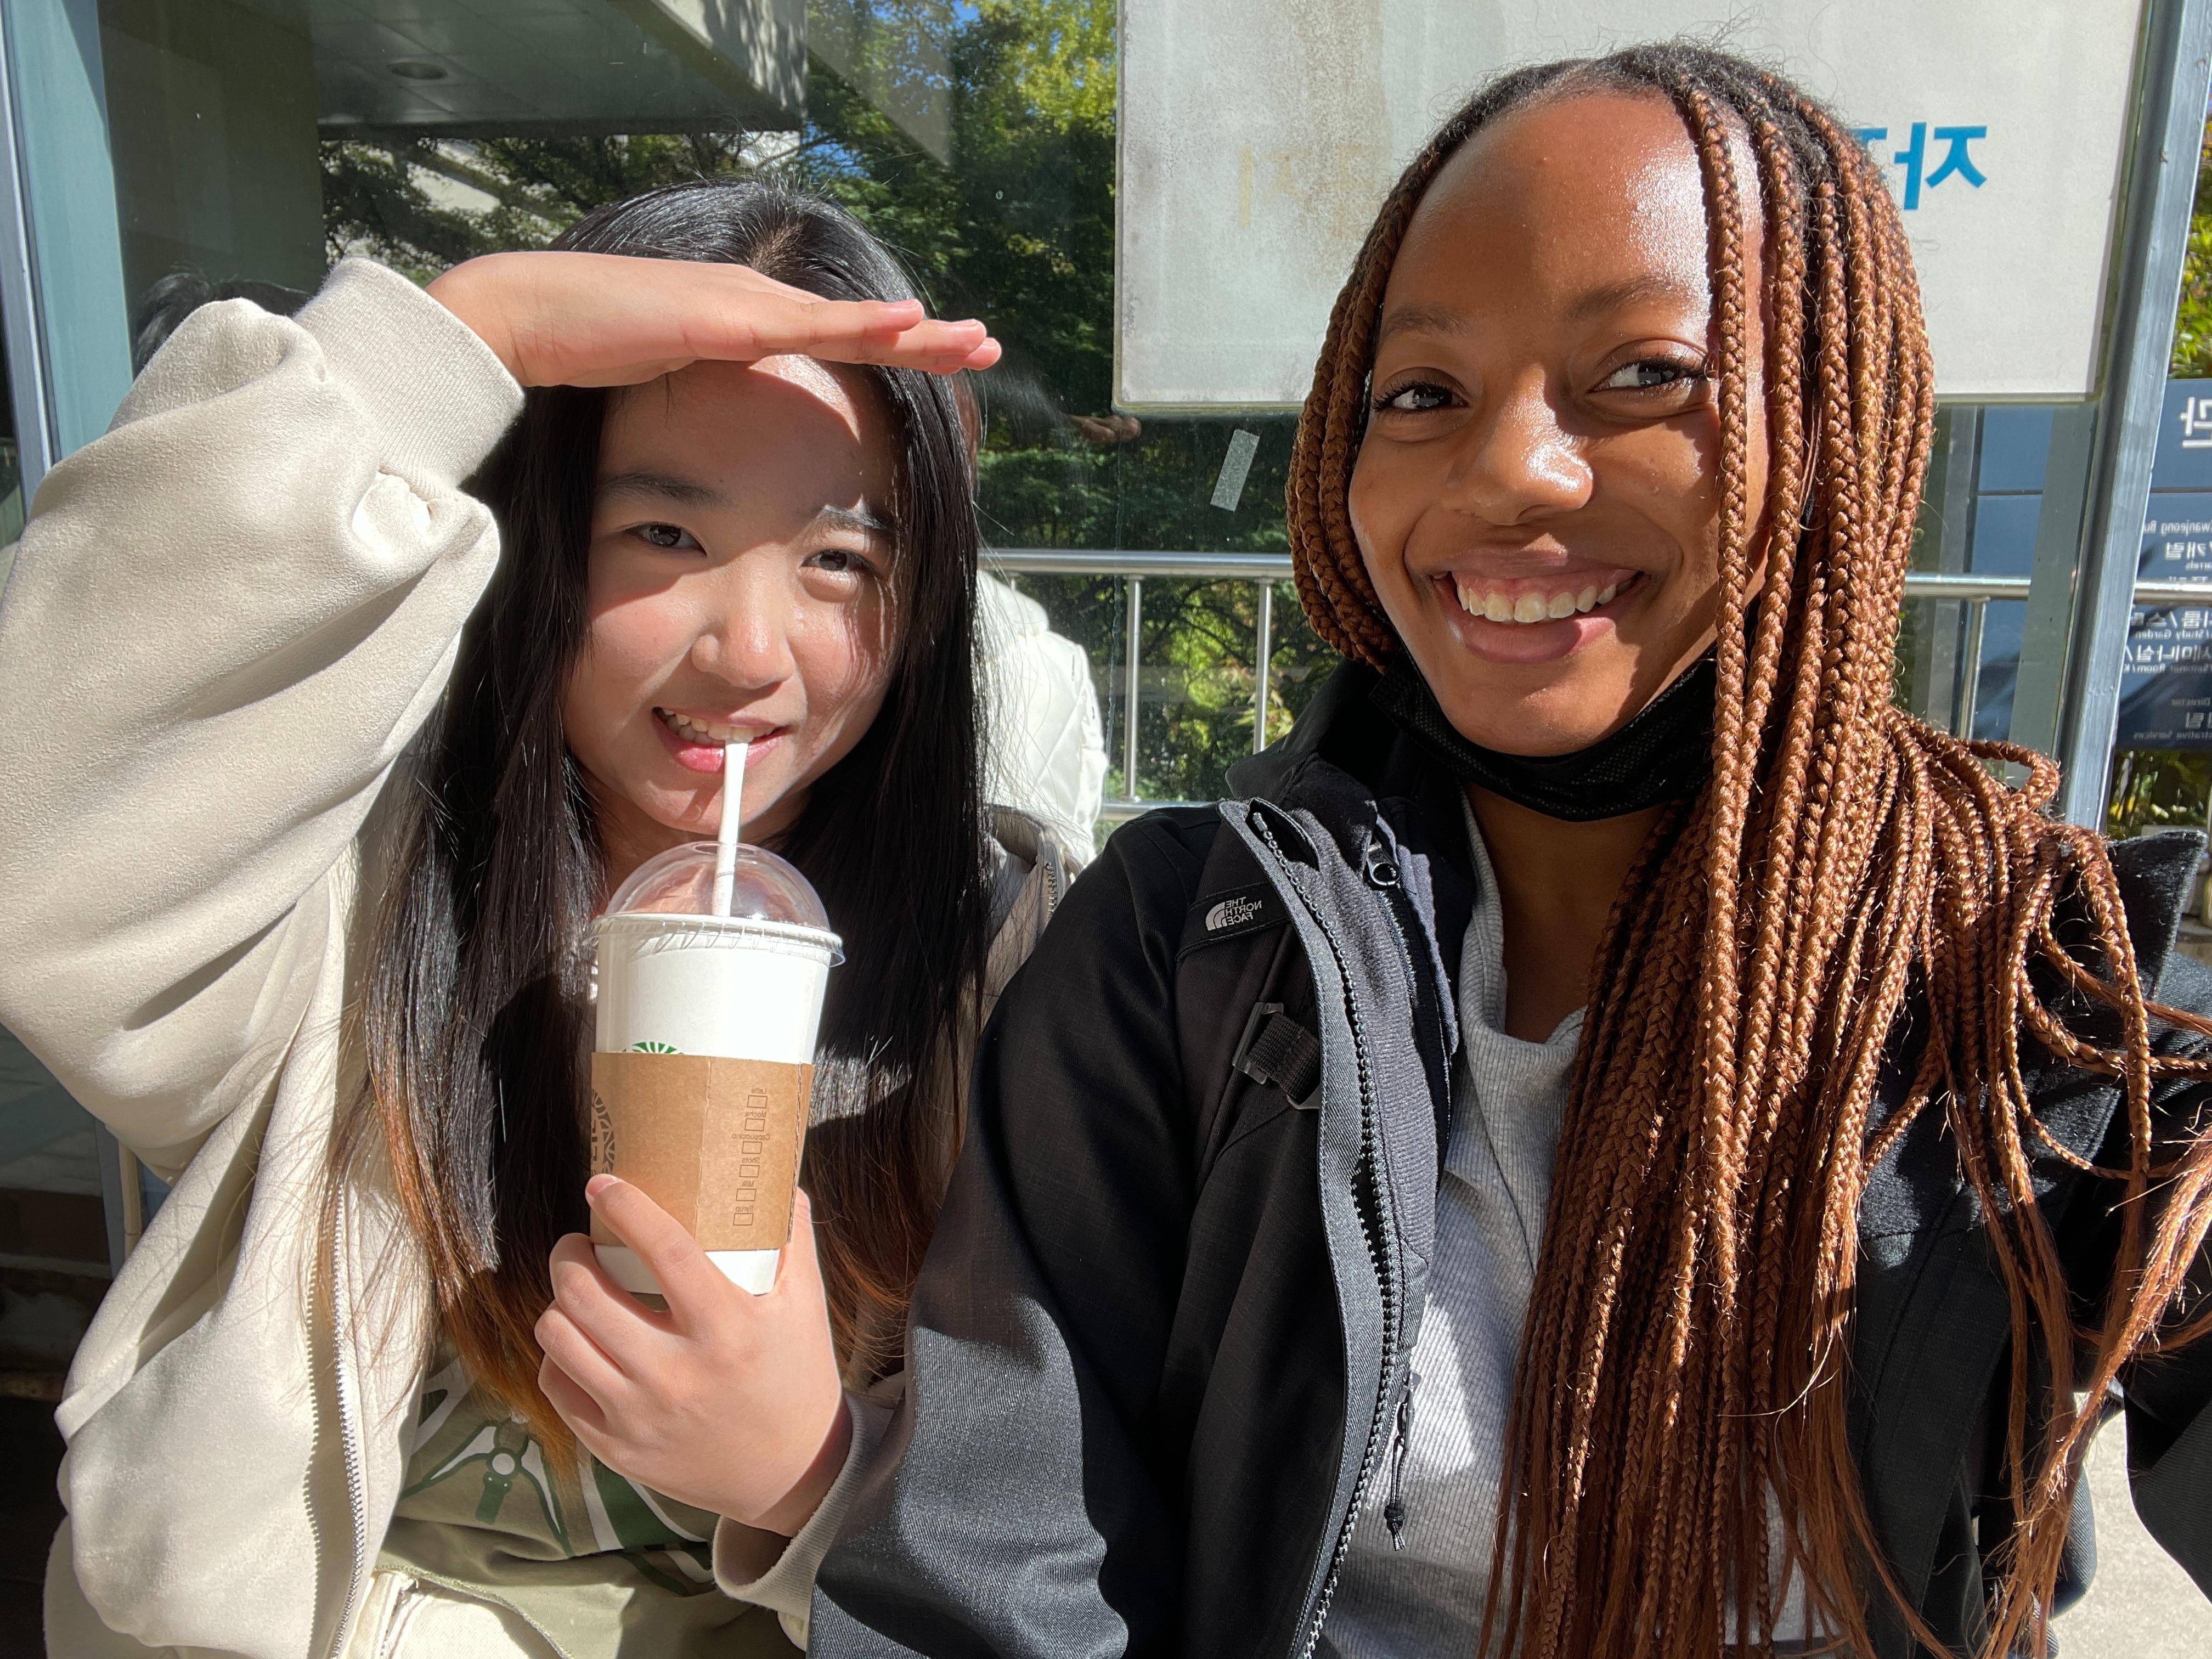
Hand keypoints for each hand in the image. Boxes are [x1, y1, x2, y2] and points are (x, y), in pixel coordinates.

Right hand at [427, 250, 1000, 387]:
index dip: (891, 344)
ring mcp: (741, 305)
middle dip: (925, 338)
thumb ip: (705, 392)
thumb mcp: (665, 381)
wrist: (528, 319)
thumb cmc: (585, 356)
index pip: (833, 334)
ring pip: (848, 321)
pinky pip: (806, 326)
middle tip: (987, 345)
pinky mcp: (724, 318)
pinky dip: (861, 324)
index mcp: (743, 320)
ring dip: (915, 333)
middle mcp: (753, 304)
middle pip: (857, 323)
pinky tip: (907, 321)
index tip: (943, 354)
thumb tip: (727, 427)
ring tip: (972, 339)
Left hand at [536, 1175, 851, 1534]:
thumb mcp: (806, 1305)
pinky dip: (560, 1354)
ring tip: (575, 1289)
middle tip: (579, 1243)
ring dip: (557, 1301)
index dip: (625, 1207)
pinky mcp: (614, 1447)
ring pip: (557, 1338)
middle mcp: (676, 1374)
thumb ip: (793, 1238)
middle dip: (568, 1253)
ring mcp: (638, 1415)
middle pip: (584, 1294)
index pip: (663, 1250)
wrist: (790, 1474)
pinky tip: (581, 1340)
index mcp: (728, 1330)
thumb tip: (776, 1180)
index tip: (603, 1183)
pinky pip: (556, 1385)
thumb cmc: (797, 1376)